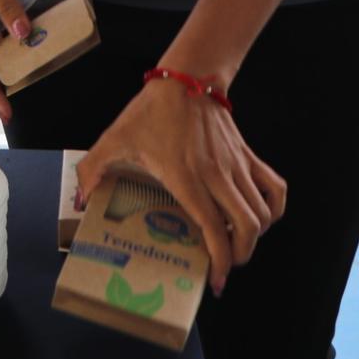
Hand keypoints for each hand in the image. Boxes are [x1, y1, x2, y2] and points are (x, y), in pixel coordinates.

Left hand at [76, 79, 286, 295]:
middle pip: (247, 227)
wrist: (185, 80)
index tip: (218, 279)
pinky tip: (261, 217)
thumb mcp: (115, 138)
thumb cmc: (150, 111)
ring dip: (255, 236)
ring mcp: (237, 166)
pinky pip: (276, 188)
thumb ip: (94, 168)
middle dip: (241, 255)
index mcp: (186, 176)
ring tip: (238, 245)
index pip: (213, 227)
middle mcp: (217, 175)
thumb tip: (83, 198)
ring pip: (262, 213)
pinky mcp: (248, 157)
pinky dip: (275, 209)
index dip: (220, 259)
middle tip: (227, 265)